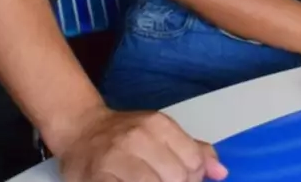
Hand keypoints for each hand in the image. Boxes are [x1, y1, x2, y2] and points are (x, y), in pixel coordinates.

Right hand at [55, 106, 227, 181]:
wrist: (80, 130)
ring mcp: (116, 158)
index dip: (193, 179)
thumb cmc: (124, 135)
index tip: (182, 180)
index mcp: (158, 124)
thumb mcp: (161, 132)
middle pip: (177, 178)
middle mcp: (138, 137)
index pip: (194, 163)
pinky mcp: (98, 177)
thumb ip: (193, 150)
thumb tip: (221, 172)